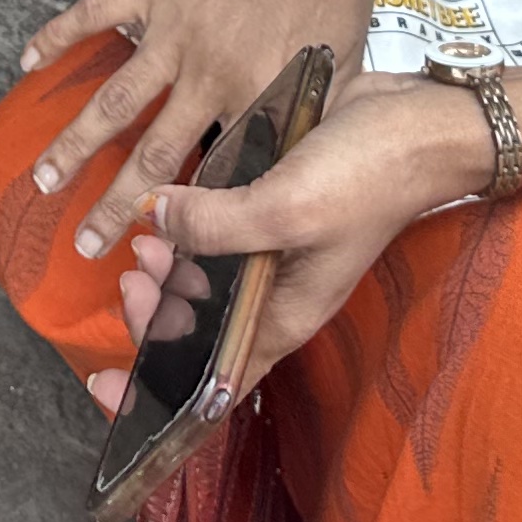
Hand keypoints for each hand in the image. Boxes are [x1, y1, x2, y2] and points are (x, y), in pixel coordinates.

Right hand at [17, 0, 381, 260]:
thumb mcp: (338, 72)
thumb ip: (300, 124)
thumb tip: (277, 176)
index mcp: (255, 98)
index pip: (216, 175)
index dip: (188, 217)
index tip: (160, 253)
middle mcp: (208, 72)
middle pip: (152, 154)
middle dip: (114, 205)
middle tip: (83, 244)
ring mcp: (175, 28)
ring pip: (114, 98)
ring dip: (75, 142)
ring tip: (43, 179)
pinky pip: (98, 15)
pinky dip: (60, 36)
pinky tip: (29, 61)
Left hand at [86, 73, 484, 410]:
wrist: (421, 123)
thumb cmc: (367, 178)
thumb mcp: (287, 208)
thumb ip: (216, 224)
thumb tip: (154, 221)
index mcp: (284, 317)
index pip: (212, 383)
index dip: (156, 398)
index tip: (100, 385)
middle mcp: (276, 294)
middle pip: (199, 330)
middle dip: (154, 313)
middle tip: (134, 268)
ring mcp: (274, 253)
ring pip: (204, 281)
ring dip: (167, 268)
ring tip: (145, 237)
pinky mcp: (271, 210)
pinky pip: (217, 233)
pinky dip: (187, 227)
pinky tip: (166, 203)